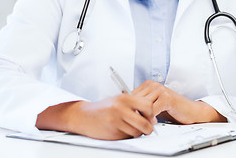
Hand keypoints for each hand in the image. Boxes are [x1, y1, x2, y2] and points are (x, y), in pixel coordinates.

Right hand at [36, 94, 156, 139]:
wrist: (83, 116)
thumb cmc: (103, 108)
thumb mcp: (119, 100)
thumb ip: (135, 106)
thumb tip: (152, 119)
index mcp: (124, 98)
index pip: (148, 106)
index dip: (151, 114)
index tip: (151, 117)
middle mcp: (120, 108)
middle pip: (145, 123)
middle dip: (148, 128)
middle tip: (147, 128)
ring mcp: (116, 121)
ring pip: (137, 132)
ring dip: (137, 133)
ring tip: (130, 127)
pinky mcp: (112, 133)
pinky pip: (127, 137)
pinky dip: (127, 135)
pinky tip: (121, 130)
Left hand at [133, 80, 226, 123]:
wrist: (190, 111)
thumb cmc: (172, 109)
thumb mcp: (153, 106)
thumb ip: (141, 105)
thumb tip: (125, 109)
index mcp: (148, 84)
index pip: (130, 95)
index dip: (130, 108)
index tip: (132, 118)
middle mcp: (153, 84)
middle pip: (135, 100)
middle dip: (136, 113)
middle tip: (139, 123)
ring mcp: (160, 90)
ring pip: (142, 105)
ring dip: (143, 117)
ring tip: (147, 124)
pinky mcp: (166, 97)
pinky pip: (152, 110)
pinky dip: (151, 118)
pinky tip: (155, 122)